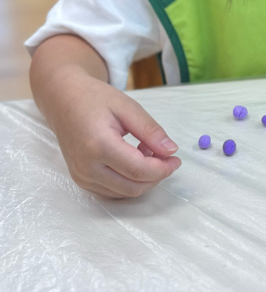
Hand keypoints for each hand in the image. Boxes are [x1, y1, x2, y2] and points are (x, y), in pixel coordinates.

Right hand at [49, 68, 180, 198]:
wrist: (63, 100)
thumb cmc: (94, 98)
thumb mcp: (127, 106)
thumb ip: (150, 130)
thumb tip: (171, 151)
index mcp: (99, 145)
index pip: (139, 170)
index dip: (163, 169)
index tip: (176, 159)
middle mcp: (87, 167)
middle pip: (133, 186)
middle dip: (156, 176)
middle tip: (166, 156)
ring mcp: (82, 177)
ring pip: (124, 192)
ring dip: (143, 179)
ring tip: (147, 152)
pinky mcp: (80, 181)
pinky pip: (112, 191)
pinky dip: (129, 181)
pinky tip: (133, 160)